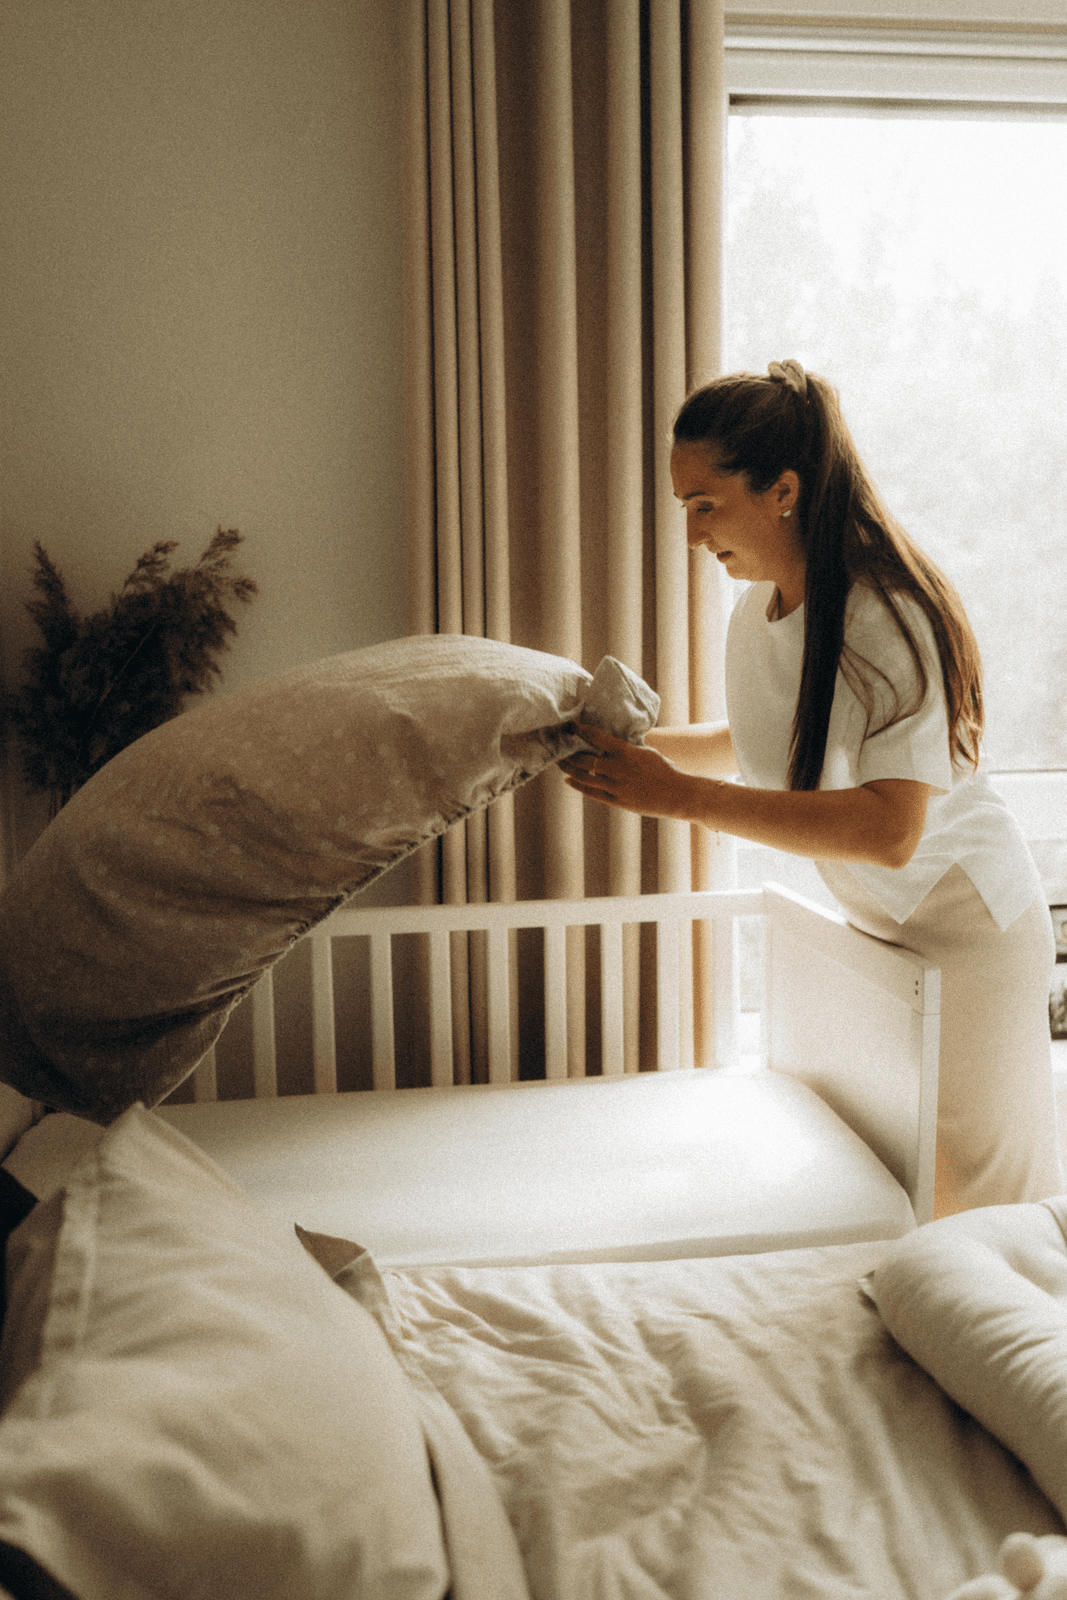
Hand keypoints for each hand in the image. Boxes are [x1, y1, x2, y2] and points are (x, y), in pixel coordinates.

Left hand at [559, 724, 702, 820]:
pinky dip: (579, 786)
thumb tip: (611, 741)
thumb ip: (627, 748)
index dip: (581, 730)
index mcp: (626, 752)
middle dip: (569, 752)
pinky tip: (570, 780)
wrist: (677, 794)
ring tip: (560, 763)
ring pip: (584, 776)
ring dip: (570, 769)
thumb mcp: (646, 751)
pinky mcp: (617, 801)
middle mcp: (617, 768)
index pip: (597, 737)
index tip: (571, 725)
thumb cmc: (665, 770)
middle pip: (584, 758)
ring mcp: (615, 786)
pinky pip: (592, 792)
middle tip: (560, 745)